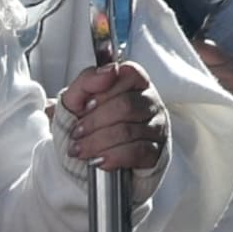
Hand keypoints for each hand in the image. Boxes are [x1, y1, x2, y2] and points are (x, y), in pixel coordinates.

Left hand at [53, 55, 164, 176]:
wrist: (93, 155)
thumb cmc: (87, 121)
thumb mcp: (78, 99)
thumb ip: (88, 80)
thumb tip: (110, 70)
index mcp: (133, 81)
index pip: (126, 75)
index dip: (103, 92)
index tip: (85, 106)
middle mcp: (150, 101)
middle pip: (126, 106)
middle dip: (94, 122)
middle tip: (76, 133)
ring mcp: (156, 126)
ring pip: (128, 131)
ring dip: (97, 142)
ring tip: (79, 149)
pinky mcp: (156, 151)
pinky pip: (136, 153)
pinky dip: (112, 157)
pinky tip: (97, 161)